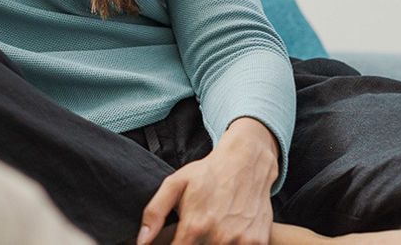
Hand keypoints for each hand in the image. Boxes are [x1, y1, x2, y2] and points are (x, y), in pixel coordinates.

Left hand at [138, 117, 278, 244]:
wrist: (247, 163)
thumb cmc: (208, 173)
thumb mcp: (175, 184)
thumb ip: (155, 213)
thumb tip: (142, 241)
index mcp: (194, 225)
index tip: (176, 240)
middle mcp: (218, 236)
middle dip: (194, 243)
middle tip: (196, 229)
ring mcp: (240, 241)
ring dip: (211, 244)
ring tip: (212, 227)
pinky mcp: (258, 242)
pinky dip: (232, 244)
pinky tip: (228, 232)